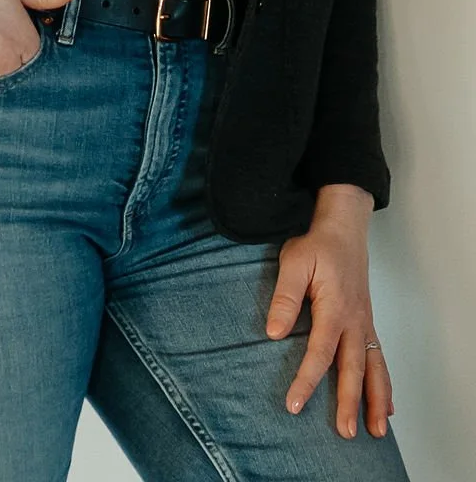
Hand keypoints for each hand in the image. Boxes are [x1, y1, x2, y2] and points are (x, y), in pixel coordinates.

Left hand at [265, 186, 392, 440]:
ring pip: (374, 367)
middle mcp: (355, 321)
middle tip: (346, 432)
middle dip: (349, 402)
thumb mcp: (294, 263)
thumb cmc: (318, 245)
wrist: (344, 227)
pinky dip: (385, 383)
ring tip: (376, 430)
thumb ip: (285, 297)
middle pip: (353, 368)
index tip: (294, 405)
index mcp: (335, 308)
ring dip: (376, 400)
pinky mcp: (367, 322)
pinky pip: (380, 358)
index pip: (319, 353)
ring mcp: (365, 323)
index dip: (306, 381)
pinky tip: (388, 405)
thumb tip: (273, 333)